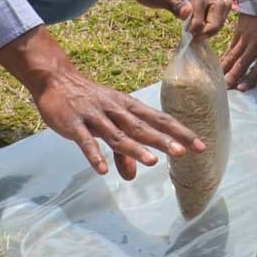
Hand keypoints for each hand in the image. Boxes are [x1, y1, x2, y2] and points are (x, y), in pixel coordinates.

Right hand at [0, 26, 204, 177]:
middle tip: (183, 152)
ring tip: (152, 161)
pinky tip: (104, 171)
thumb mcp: (109, 122)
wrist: (56, 80)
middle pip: (143, 127)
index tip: (200, 146)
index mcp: (129, 107)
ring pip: (118, 134)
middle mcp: (116, 110)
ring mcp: (96, 116)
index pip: (160, 119)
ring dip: (135, 148)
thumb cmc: (89, 102)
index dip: (180, 132)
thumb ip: (121, 153)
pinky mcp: (75, 124)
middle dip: (163, 140)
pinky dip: (95, 156)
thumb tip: (133, 176)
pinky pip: (86, 142)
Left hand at [93, 0, 230, 37]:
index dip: (199, 19)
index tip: (191, 34)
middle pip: (218, 3)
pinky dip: (212, 21)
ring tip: (200, 37)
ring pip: (221, 6)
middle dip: (212, 23)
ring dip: (215, 24)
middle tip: (198, 38)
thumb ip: (172, 3)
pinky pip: (215, 9)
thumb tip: (188, 15)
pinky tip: (200, 32)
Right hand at [222, 10, 256, 90]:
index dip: (250, 79)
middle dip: (233, 76)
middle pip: (243, 63)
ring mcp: (246, 39)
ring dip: (225, 68)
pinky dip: (225, 57)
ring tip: (218, 79)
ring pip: (233, 56)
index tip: (242, 89)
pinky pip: (231, 48)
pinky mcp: (238, 32)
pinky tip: (219, 65)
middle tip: (226, 87)